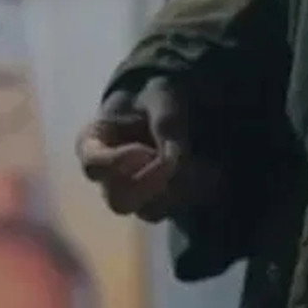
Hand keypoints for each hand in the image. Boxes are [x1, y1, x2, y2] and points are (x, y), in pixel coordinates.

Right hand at [75, 77, 219, 222]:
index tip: (145, 151)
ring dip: (183, 189)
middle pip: (119, 201)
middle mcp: (107, 179)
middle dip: (154, 184)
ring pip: (152, 211)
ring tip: (208, 163)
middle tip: (181, 162)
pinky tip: (215, 171)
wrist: (174, 107)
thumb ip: (165, 123)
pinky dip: (198, 193)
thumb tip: (172, 162)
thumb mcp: (162, 96)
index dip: (118, 163)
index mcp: (93, 145)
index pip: (94, 165)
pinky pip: (177, 211)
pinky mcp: (160, 204)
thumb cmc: (156, 96)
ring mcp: (133, 196)